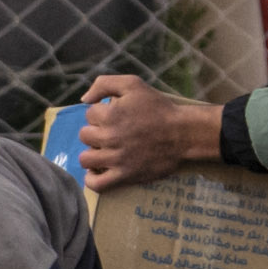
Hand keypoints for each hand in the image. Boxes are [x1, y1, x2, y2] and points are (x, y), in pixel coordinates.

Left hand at [69, 81, 226, 188]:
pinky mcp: (125, 176)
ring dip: (92, 154)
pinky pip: (97, 184)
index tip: (114, 116)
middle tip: (111, 133)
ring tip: (104, 151)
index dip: (101, 113)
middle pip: (85, 136)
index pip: (89, 115)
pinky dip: (92, 180)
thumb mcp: (133, 84)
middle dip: (95, 132)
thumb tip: (84, 99)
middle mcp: (110, 137)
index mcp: (110, 114)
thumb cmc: (159, 108)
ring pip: (86, 159)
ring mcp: (116, 159)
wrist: (183, 133)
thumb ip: (104, 84)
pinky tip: (97, 171)